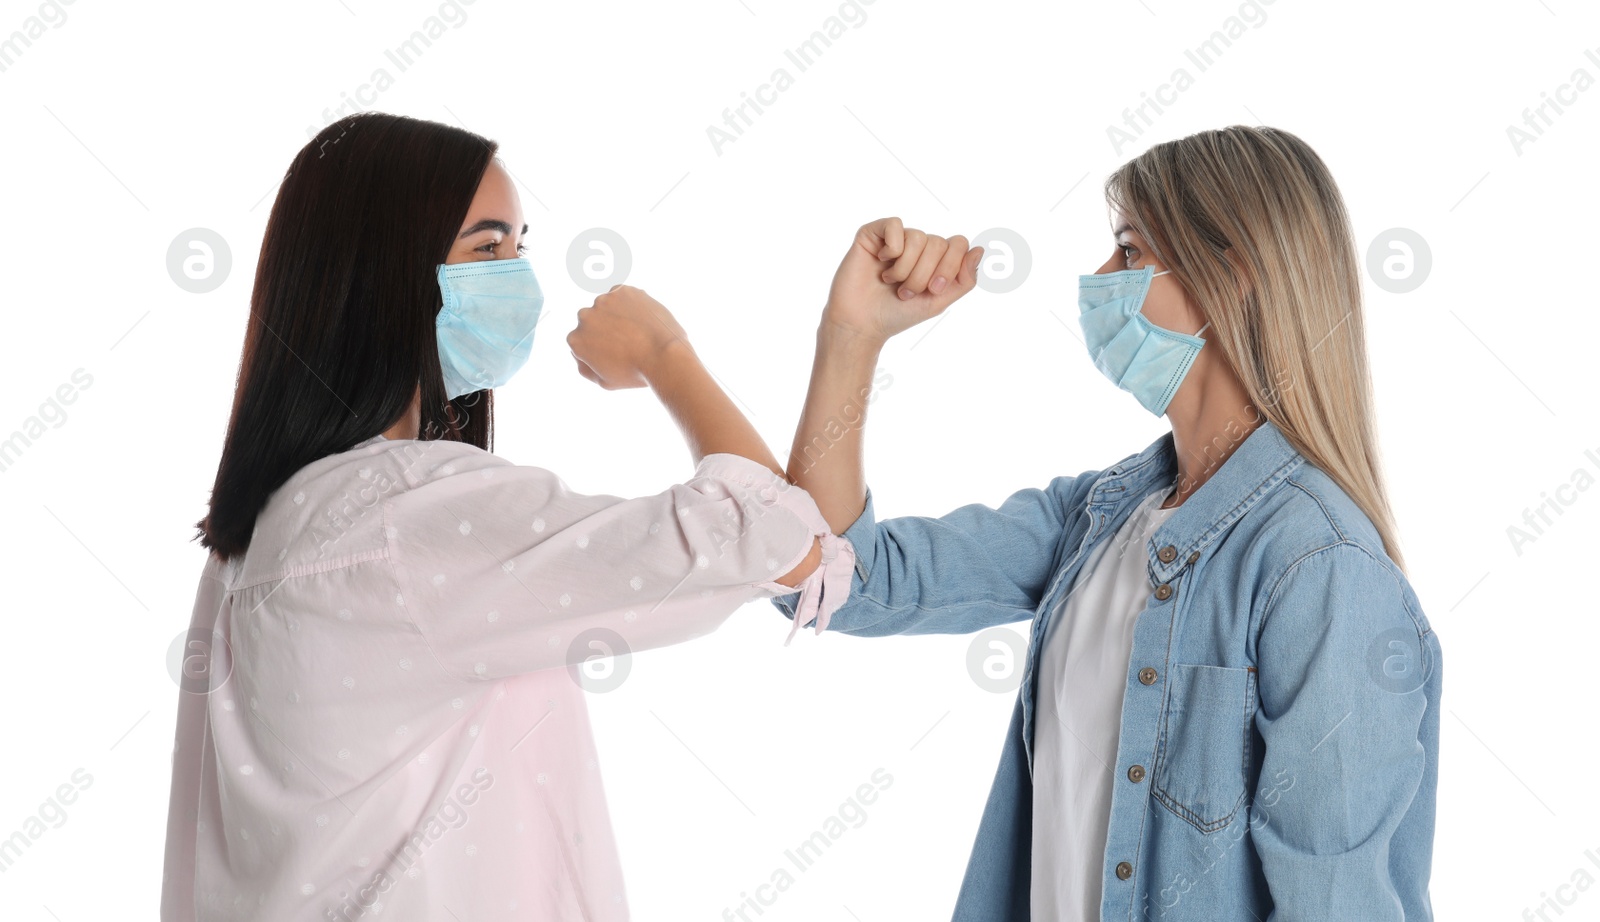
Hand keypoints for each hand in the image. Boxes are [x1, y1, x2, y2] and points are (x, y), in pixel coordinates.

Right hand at [566, 285, 691, 389]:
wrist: (663, 355)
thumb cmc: (636, 373)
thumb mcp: (605, 382)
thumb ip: (585, 368)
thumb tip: (578, 354)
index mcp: (575, 340)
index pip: (584, 341)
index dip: (602, 347)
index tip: (618, 353)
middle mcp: (584, 317)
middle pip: (593, 321)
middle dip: (607, 329)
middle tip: (628, 341)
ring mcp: (603, 301)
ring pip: (608, 307)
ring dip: (618, 315)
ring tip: (638, 331)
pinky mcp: (622, 290)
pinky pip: (624, 296)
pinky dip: (631, 304)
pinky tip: (643, 319)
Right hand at [822, 217, 982, 345]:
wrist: (861, 324)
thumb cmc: (897, 314)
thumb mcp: (938, 302)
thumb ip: (963, 280)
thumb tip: (980, 249)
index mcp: (935, 259)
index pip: (958, 244)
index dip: (949, 267)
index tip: (933, 289)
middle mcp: (916, 246)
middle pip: (938, 243)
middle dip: (923, 274)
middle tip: (905, 292)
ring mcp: (895, 239)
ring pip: (918, 237)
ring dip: (906, 268)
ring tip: (891, 282)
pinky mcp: (872, 234)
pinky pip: (895, 225)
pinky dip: (892, 248)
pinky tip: (880, 261)